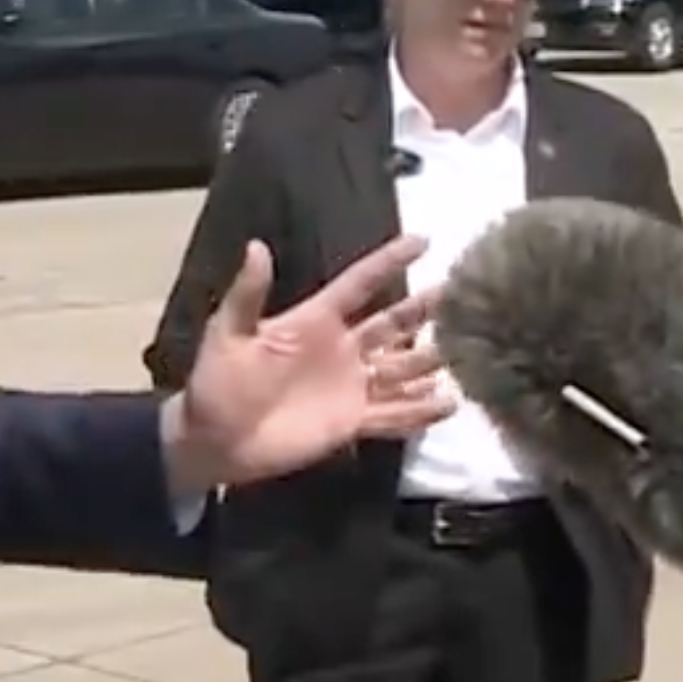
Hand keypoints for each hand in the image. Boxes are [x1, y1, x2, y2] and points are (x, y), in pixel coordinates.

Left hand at [164, 236, 440, 495]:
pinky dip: (420, 411)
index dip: (389, 262)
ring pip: (401, 367)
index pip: (360, 284)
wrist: (214, 440)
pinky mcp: (352, 421)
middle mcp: (341, 348)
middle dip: (426, 307)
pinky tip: (451, 404)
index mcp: (314, 321)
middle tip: (464, 292)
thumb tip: (257, 245)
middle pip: (393, 323)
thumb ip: (248, 294)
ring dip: (431, 359)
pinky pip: (393, 414)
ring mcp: (350, 386)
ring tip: (468, 350)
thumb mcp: (227, 333)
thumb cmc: (217, 382)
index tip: (424, 240)